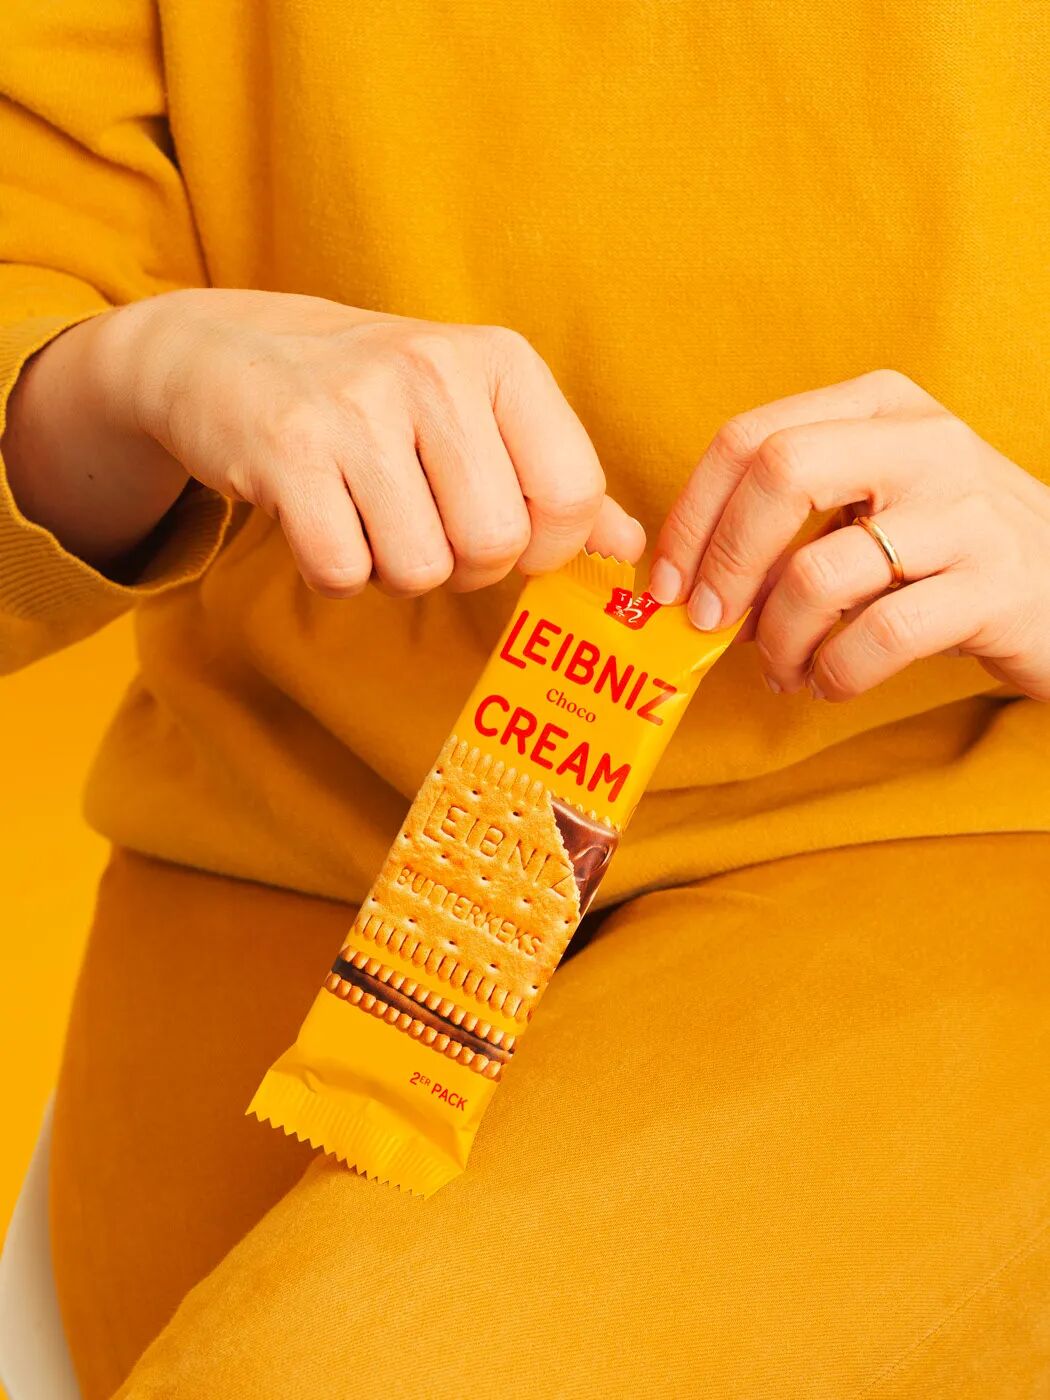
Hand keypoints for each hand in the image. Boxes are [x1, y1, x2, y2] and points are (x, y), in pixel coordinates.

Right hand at [4, 289, 642, 591]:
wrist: (227, 354)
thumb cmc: (372, 396)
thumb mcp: (473, 411)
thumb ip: (552, 476)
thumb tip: (630, 547)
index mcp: (501, 360)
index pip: (573, 494)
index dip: (547, 547)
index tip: (510, 538)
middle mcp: (436, 371)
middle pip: (498, 543)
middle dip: (465, 566)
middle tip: (426, 529)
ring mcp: (358, 407)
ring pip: (421, 568)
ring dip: (396, 570)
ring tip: (370, 518)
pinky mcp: (289, 450)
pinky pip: (344, 570)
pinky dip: (337, 574)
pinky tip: (323, 524)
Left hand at [649, 369, 1049, 701]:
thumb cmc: (948, 551)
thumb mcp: (875, 503)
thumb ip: (790, 519)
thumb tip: (690, 580)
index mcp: (879, 406)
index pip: (750, 437)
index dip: (691, 514)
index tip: (665, 581)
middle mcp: (924, 441)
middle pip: (779, 473)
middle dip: (723, 560)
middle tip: (708, 623)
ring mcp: (966, 511)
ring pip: (820, 572)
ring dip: (780, 640)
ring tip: (785, 668)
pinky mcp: (996, 587)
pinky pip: (877, 637)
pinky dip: (834, 673)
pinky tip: (831, 682)